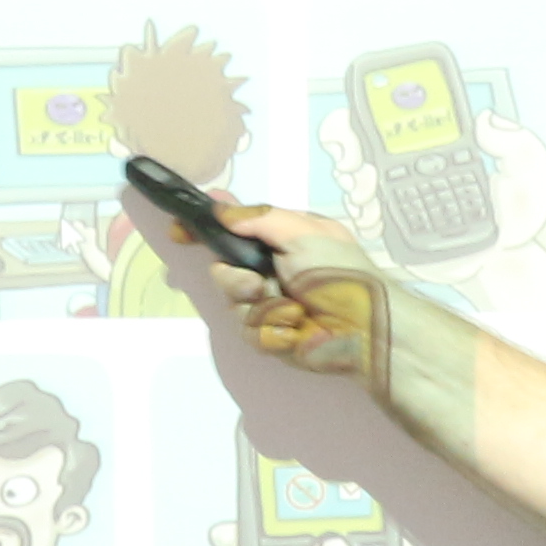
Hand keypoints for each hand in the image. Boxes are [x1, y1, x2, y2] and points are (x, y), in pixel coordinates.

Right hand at [214, 203, 382, 371]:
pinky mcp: (274, 338)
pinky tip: (297, 331)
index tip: (178, 231)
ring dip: (261, 309)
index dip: (200, 231)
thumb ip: (260, 218)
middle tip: (258, 286)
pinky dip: (274, 332)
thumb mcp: (304, 232)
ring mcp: (270, 306)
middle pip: (222, 272)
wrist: (367, 328)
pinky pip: (251, 334)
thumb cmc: (341, 273)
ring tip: (293, 311)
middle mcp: (270, 271)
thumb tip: (220, 207)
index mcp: (278, 241)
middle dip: (235, 280)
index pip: (229, 231)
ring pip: (232, 306)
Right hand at [319, 108, 545, 266]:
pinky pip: (361, 218)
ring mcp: (396, 197)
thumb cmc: (516, 215)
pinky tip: (375, 218)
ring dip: (352, 183)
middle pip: (356, 142)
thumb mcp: (529, 173)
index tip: (362, 120)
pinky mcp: (391, 229)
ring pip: (352, 179)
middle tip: (356, 163)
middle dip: (343, 145)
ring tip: (369, 194)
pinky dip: (361, 216)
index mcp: (434, 144)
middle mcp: (408, 166)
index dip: (365, 109)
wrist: (507, 261)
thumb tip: (488, 121)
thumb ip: (517, 144)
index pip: (392, 114)